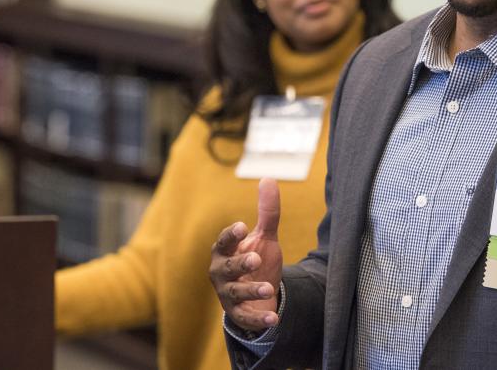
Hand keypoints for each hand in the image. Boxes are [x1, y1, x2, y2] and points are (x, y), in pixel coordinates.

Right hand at [210, 177, 283, 331]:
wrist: (258, 294)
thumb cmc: (256, 259)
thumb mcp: (264, 236)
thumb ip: (267, 212)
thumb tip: (268, 178)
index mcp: (225, 251)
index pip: (224, 241)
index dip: (232, 235)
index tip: (243, 227)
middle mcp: (222, 273)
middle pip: (227, 268)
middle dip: (240, 264)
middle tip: (255, 259)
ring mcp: (228, 295)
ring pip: (236, 293)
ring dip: (251, 290)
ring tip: (268, 288)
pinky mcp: (239, 314)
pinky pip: (247, 318)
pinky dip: (259, 318)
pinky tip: (274, 317)